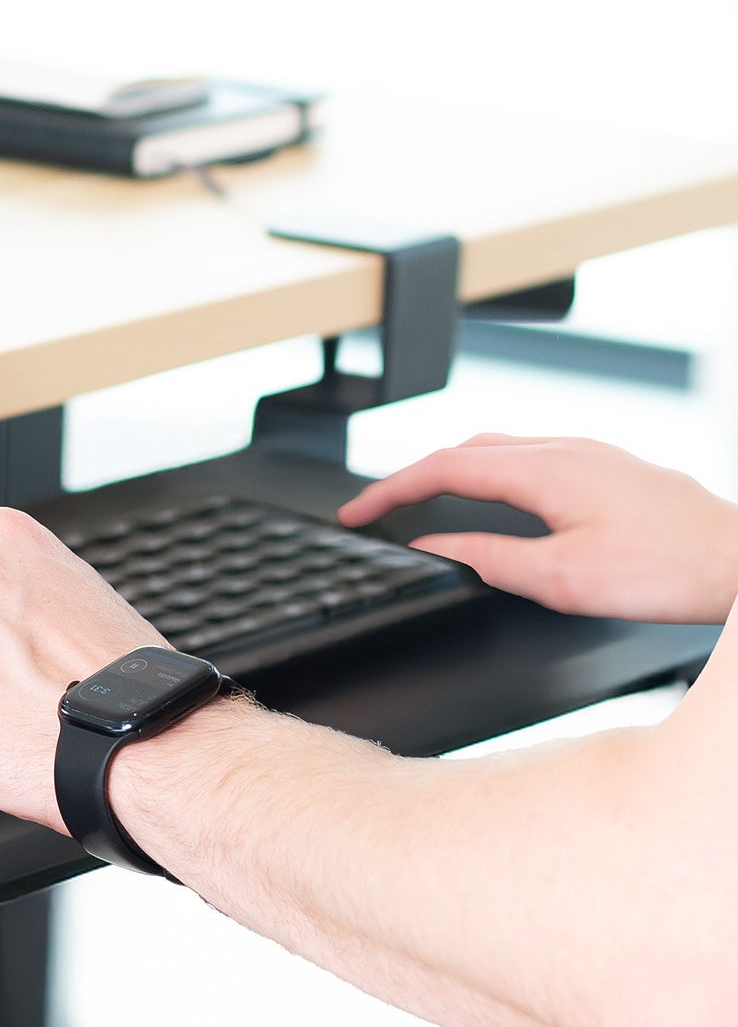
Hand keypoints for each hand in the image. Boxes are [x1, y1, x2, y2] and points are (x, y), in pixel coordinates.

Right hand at [339, 434, 737, 623]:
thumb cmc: (668, 570)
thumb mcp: (562, 578)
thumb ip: (488, 556)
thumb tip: (437, 545)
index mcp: (546, 470)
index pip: (443, 468)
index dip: (390, 488)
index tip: (358, 510)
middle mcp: (566, 450)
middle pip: (465, 448)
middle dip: (411, 475)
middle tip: (379, 506)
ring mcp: (590, 454)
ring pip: (498, 447)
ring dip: (450, 470)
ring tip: (422, 500)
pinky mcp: (608, 467)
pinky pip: (529, 455)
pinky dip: (488, 472)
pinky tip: (493, 498)